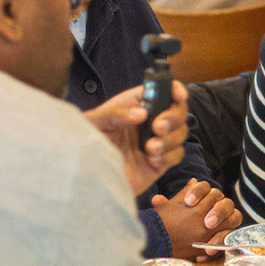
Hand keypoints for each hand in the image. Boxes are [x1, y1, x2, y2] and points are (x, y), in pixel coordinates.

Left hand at [83, 81, 188, 195]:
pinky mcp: (159, 162)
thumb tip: (142, 114)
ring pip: (180, 133)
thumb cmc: (84, 143)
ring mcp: (156, 141)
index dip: (175, 89)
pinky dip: (168, 156)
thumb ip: (115, 113)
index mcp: (136, 104)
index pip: (163, 90)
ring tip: (150, 148)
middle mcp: (149, 121)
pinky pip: (176, 155)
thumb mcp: (95, 122)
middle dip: (173, 118)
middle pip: (178, 112)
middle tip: (158, 127)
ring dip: (170, 139)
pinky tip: (152, 159)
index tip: (178, 95)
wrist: (83, 176)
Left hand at [151, 179, 242, 261]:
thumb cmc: (175, 225)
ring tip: (210, 243)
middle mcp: (219, 206)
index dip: (199, 192)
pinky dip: (219, 246)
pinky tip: (206, 254)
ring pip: (235, 217)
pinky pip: (230, 239)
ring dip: (223, 229)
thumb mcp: (169, 216)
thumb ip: (165, 207)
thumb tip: (157, 200)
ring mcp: (226, 221)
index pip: (207, 187)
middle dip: (218, 211)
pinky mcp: (227, 236)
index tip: (189, 202)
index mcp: (205, 197)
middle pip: (226, 202)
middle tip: (207, 223)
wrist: (177, 242)